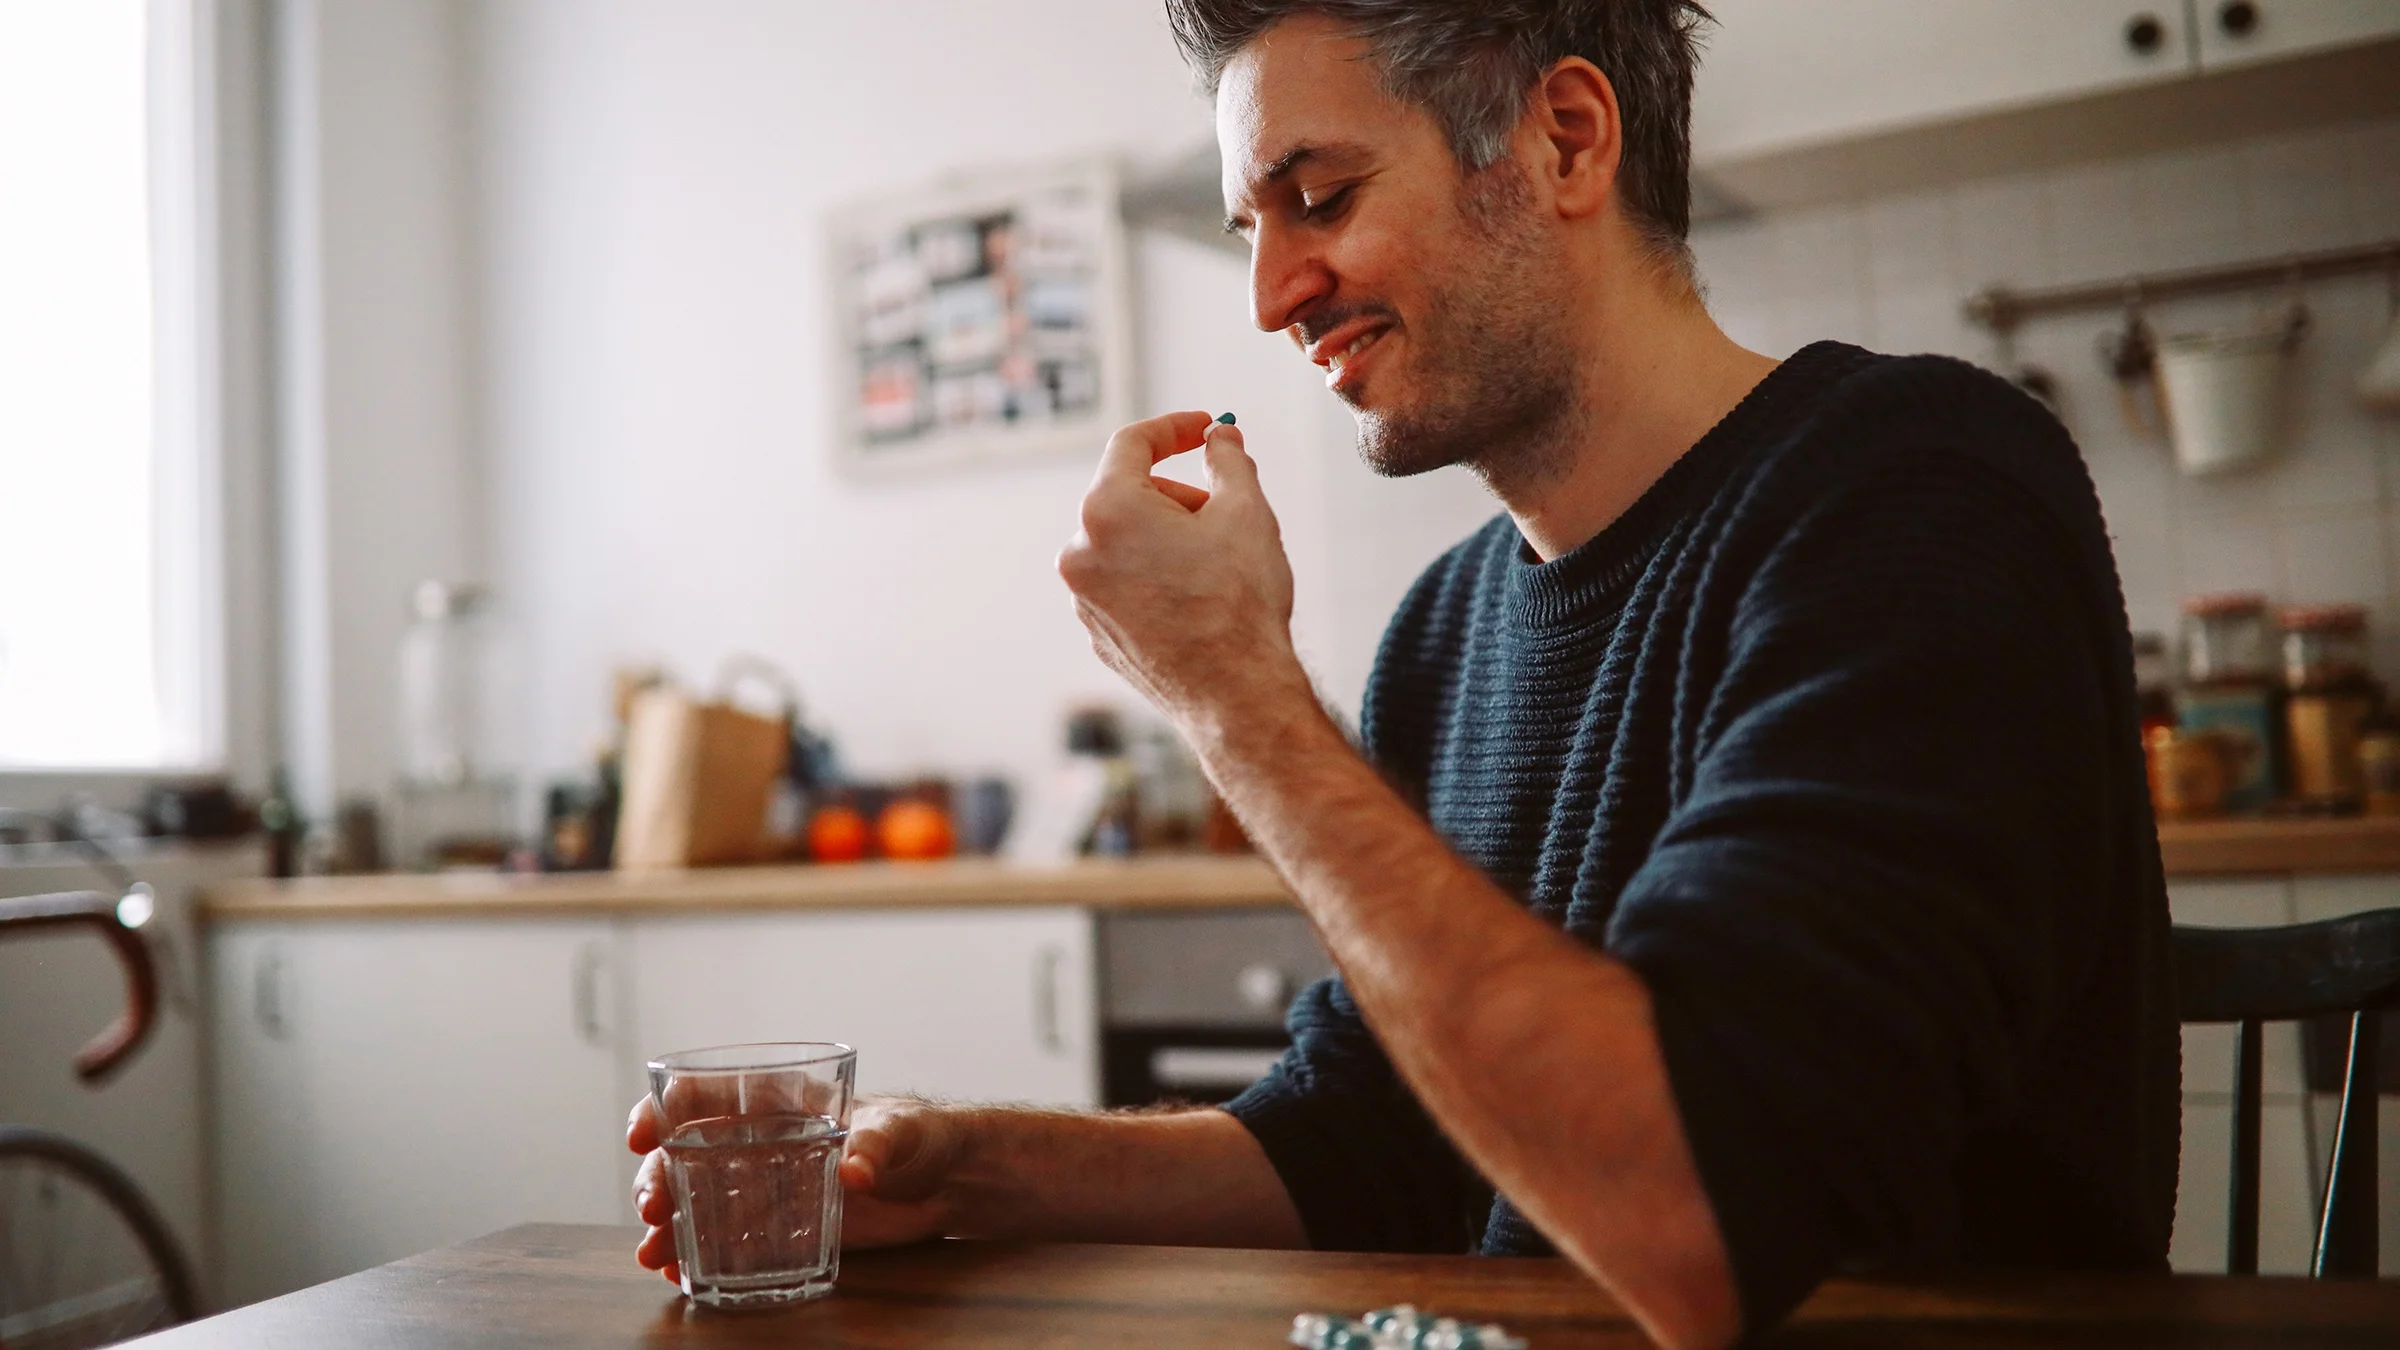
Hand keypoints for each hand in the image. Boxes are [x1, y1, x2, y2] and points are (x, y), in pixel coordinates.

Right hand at [627, 1095, 962, 1281]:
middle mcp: (760, 1141)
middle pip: (686, 1153)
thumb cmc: (924, 1135)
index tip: (643, 1135)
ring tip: (654, 1254)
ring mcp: (766, 1186)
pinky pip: (725, 1240)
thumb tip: (855, 1169)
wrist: (948, 1182)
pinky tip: (679, 1275)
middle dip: (657, 1179)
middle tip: (652, 1210)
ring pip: (695, 1199)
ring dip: (667, 1224)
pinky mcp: (781, 1227)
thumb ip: (877, 1145)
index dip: (665, 1109)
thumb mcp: (903, 1131)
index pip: (706, 1094)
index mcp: (781, 1100)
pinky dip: (696, 1256)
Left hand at [1057, 410, 1309, 730]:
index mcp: (1107, 510)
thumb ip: (1228, 459)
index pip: (1132, 443)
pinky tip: (1201, 603)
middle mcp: (1080, 552)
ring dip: (1168, 539)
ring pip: (1127, 543)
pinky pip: (1126, 585)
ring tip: (1218, 568)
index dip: (1174, 428)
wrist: (1235, 695)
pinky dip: (1157, 578)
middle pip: (1129, 495)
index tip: (1206, 428)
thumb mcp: (1246, 511)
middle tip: (1227, 514)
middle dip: (1179, 496)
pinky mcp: (1098, 633)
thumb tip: (1221, 437)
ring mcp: (1084, 598)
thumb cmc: (1239, 603)